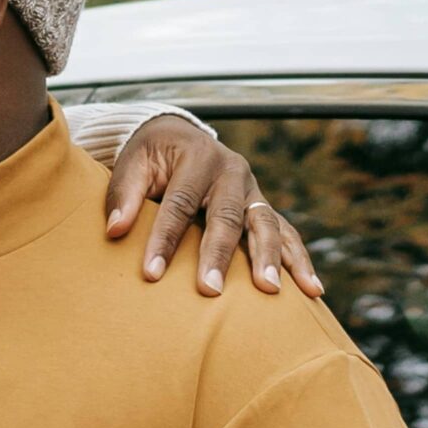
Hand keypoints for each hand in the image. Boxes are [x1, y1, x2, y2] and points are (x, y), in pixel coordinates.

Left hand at [103, 114, 321, 297]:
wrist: (179, 135)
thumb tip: (115, 230)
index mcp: (199, 157)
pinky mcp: (263, 208)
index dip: (164, 239)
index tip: (151, 274)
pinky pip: (287, 234)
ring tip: (271, 291)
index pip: (179, 203)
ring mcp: (253, 191)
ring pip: (266, 225)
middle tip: (209, 290)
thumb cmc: (152, 155)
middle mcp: (233, 172)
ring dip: (270, 259)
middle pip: (227, 217)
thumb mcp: (132, 163)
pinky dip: (300, 261)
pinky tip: (312, 290)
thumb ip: (124, 194)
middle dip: (218, 255)